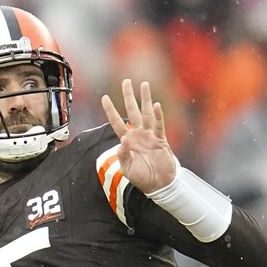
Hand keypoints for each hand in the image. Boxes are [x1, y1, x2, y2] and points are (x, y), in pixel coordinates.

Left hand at [101, 79, 175, 193]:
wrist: (158, 185)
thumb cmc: (141, 178)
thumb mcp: (127, 168)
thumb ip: (123, 154)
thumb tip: (123, 140)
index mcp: (127, 141)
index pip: (116, 122)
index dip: (110, 110)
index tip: (104, 97)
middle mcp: (138, 135)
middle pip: (132, 111)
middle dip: (128, 96)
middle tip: (126, 81)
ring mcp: (150, 136)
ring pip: (147, 113)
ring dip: (145, 99)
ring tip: (144, 84)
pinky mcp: (161, 140)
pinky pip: (159, 125)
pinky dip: (158, 115)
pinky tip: (156, 105)